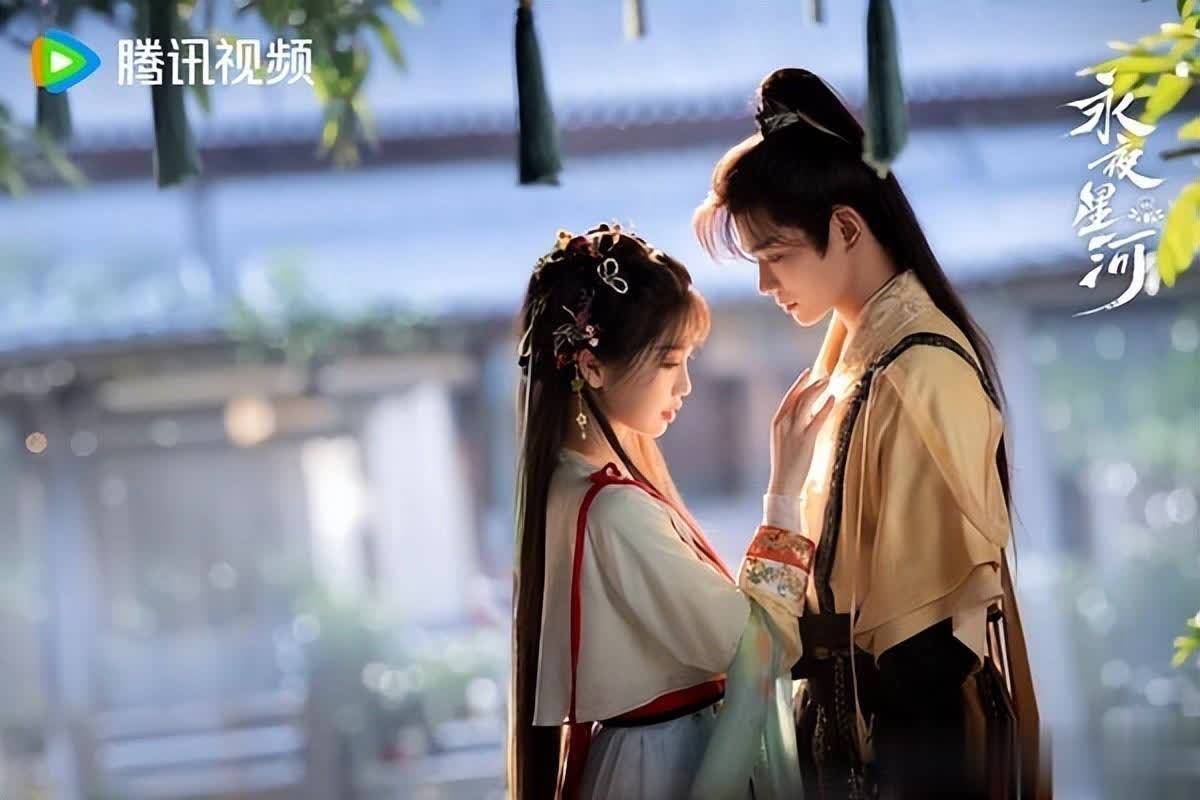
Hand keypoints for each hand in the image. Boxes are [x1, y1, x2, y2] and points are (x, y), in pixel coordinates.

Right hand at [768, 368, 834, 495]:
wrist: (783, 483)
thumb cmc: (786, 463)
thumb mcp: (786, 439)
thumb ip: (795, 424)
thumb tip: (810, 410)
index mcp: (777, 423)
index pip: (789, 398)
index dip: (799, 384)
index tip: (808, 373)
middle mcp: (783, 424)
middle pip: (798, 397)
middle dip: (811, 384)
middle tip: (825, 376)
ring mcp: (794, 431)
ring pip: (806, 404)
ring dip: (818, 390)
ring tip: (829, 382)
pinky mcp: (805, 440)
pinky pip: (817, 419)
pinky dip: (825, 407)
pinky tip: (832, 399)